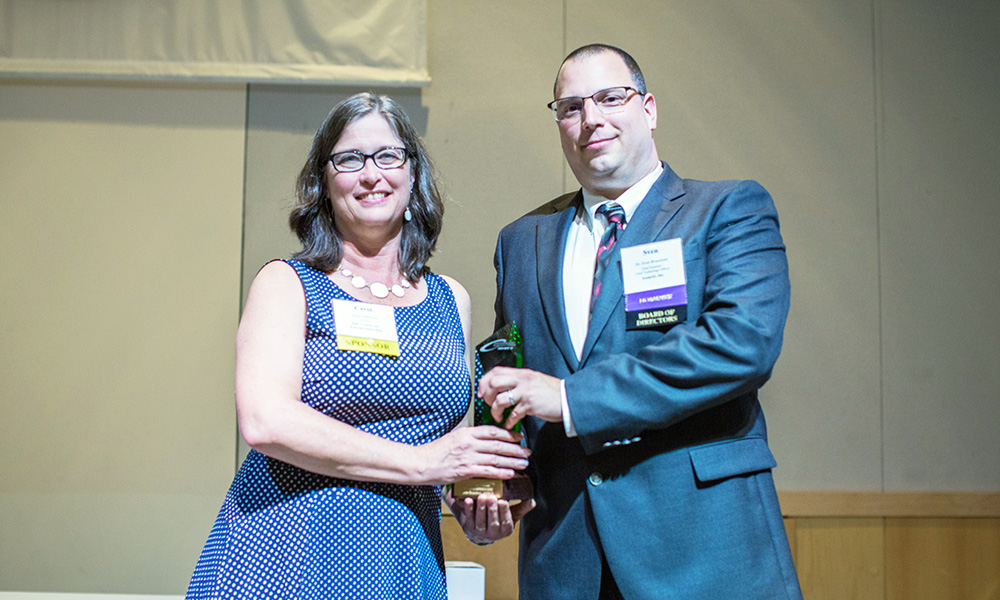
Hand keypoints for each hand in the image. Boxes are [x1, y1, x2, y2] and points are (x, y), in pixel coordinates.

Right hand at [415, 426, 529, 484]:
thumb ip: (470, 437)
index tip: (519, 437)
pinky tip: (511, 473)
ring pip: (496, 458)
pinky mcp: (465, 471)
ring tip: (524, 464)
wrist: (421, 463)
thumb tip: (486, 438)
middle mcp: (469, 443)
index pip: (492, 431)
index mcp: (466, 432)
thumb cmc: (436, 451)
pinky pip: (488, 471)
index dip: (509, 434)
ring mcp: (468, 457)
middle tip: (527, 452)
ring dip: (512, 461)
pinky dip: (501, 472)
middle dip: (515, 449)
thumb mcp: (453, 437)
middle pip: (498, 444)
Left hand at [444, 487, 535, 544]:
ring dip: (480, 508)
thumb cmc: (500, 519)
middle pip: (493, 521)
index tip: (503, 501)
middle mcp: (493, 534)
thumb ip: (522, 508)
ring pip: (480, 521)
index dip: (504, 512)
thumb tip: (532, 501)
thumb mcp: (512, 515)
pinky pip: (469, 518)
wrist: (481, 531)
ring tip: (481, 496)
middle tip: (491, 497)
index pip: (506, 521)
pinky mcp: (469, 528)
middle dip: (492, 509)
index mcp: (506, 530)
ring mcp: (480, 532)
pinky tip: (468, 500)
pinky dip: (468, 509)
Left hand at [478, 366, 562, 427]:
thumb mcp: (534, 381)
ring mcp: (526, 391)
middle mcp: (523, 379)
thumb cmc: (553, 393)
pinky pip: (512, 414)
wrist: (569, 400)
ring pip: (500, 399)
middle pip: (493, 382)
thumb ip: (519, 382)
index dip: (484, 382)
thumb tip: (502, 389)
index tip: (482, 392)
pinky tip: (510, 424)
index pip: (496, 371)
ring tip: (498, 417)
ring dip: (495, 410)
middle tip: (489, 404)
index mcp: (522, 373)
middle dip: (486, 395)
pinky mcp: (530, 404)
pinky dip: (508, 421)